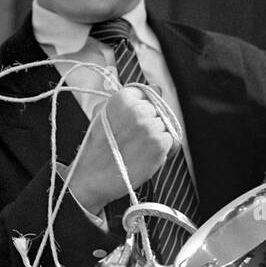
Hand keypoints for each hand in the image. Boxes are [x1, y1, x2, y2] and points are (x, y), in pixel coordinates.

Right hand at [67, 88, 174, 214]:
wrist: (93, 179)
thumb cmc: (96, 149)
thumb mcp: (101, 114)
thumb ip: (128, 98)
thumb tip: (156, 87)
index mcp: (122, 98)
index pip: (148, 93)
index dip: (144, 108)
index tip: (138, 119)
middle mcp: (138, 110)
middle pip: (158, 109)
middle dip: (151, 122)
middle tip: (135, 139)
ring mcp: (150, 127)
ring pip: (166, 124)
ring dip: (157, 136)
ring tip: (139, 149)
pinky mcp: (159, 144)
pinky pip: (172, 140)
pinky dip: (165, 149)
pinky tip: (148, 156)